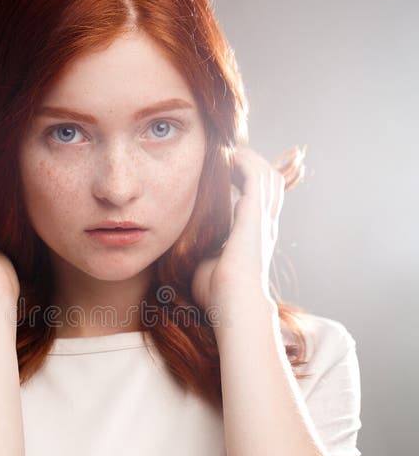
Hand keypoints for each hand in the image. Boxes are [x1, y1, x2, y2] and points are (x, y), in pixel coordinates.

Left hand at [191, 142, 304, 311]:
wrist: (232, 305)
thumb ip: (203, 250)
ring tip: (229, 151)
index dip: (249, 181)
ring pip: (268, 175)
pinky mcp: (255, 215)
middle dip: (253, 163)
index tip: (228, 170)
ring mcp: (263, 220)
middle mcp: (265, 225)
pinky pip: (256, 176)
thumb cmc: (219, 295)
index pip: (261, 200)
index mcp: (256, 237)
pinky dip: (245, 162)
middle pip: (271, 181)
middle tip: (229, 154)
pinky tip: (229, 156)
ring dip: (250, 160)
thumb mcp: (207, 265)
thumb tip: (184, 245)